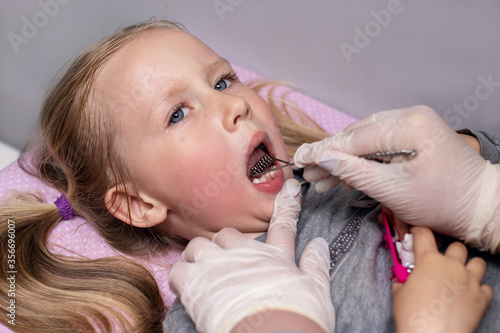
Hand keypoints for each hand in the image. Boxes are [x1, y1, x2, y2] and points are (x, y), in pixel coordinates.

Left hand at [168, 179, 334, 332]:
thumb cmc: (297, 316)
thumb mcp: (316, 290)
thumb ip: (316, 265)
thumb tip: (320, 244)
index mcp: (274, 257)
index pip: (283, 225)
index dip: (287, 205)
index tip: (290, 189)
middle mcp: (244, 254)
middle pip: (227, 234)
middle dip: (225, 245)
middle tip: (225, 260)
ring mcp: (218, 264)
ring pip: (199, 245)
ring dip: (198, 256)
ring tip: (200, 272)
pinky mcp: (196, 281)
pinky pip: (178, 270)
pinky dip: (180, 276)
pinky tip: (186, 287)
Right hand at [294, 105, 499, 252]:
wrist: (480, 205)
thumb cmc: (443, 202)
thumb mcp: (394, 191)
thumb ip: (355, 172)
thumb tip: (323, 159)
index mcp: (409, 126)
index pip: (354, 137)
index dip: (324, 150)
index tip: (300, 159)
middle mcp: (410, 116)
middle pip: (357, 135)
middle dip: (331, 155)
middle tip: (307, 172)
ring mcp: (412, 123)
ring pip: (364, 139)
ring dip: (343, 158)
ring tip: (321, 178)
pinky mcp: (413, 134)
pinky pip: (378, 143)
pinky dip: (360, 159)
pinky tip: (344, 174)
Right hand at [392, 227, 492, 332]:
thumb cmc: (412, 316)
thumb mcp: (398, 293)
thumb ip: (402, 280)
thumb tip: (402, 279)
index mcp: (428, 260)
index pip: (424, 233)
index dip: (418, 232)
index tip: (417, 235)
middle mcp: (451, 266)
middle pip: (457, 247)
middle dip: (449, 252)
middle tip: (441, 262)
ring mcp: (469, 281)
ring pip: (478, 262)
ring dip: (469, 267)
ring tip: (460, 276)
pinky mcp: (481, 298)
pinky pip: (486, 286)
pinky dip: (478, 289)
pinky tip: (468, 295)